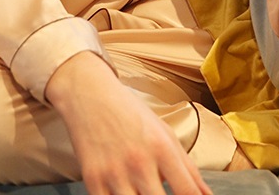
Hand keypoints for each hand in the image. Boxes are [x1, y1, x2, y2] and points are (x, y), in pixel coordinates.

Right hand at [45, 52, 212, 194]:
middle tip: (160, 194)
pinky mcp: (92, 179)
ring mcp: (114, 173)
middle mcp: (139, 162)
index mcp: (162, 148)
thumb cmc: (130, 113)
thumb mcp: (165, 133)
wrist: (89, 94)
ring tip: (142, 193)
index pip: (188, 192)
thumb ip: (188, 168)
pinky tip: (123, 194)